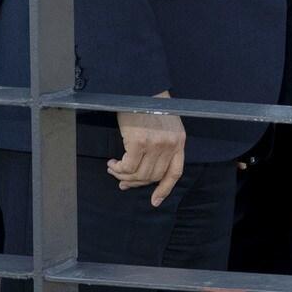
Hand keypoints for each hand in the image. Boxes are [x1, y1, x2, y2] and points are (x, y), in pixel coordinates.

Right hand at [107, 91, 184, 207]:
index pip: (175, 172)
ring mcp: (156, 144)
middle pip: (152, 176)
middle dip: (135, 182)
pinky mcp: (140, 142)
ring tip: (114, 168)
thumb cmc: (149, 107)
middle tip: (121, 180)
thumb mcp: (165, 126)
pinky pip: (127, 167)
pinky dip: (117, 169)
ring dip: (123, 175)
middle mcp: (171, 144)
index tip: (155, 202)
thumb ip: (160, 147)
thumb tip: (138, 174)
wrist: (140, 89)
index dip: (164, 189)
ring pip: (138, 174)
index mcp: (180, 141)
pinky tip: (111, 163)